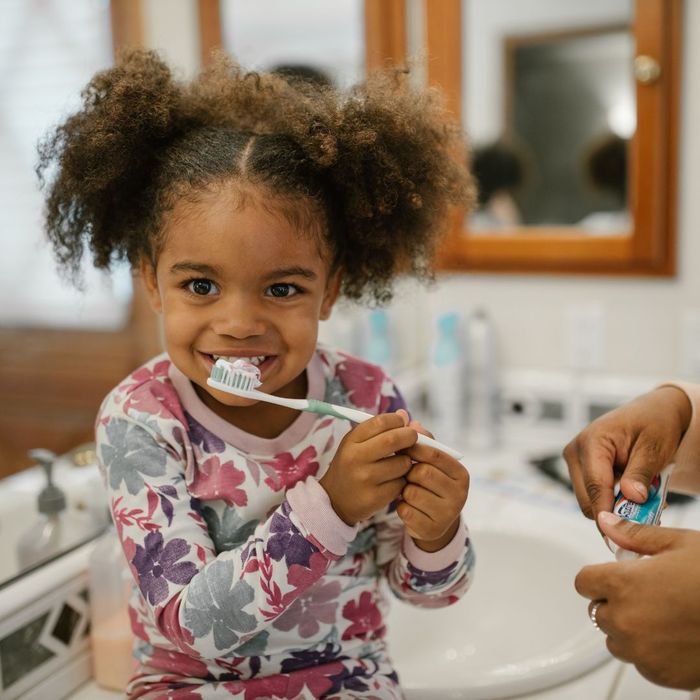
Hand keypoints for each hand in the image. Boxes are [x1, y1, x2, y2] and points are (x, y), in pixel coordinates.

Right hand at [319, 410, 415, 524]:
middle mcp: (356, 459)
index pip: (380, 422)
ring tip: (398, 463)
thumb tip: (404, 415)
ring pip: (402, 463)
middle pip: (393, 439)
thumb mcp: (356, 444)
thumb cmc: (351, 466)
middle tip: (412, 439)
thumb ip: (379, 429)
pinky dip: (403, 480)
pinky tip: (393, 480)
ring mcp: (365, 479)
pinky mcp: (375, 498)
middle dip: (409, 436)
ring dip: (407, 462)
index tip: (403, 423)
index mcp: (351, 441)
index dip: (397, 420)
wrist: (335, 500)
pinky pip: (401, 483)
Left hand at [396, 421, 468, 551]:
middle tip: (405, 473)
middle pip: (422, 472)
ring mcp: (447, 514)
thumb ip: (423, 442)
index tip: (401, 447)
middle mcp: (460, 494)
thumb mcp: (431, 463)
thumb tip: (411, 420)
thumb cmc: (430, 484)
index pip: (434, 453)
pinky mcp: (431, 529)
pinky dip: (401, 506)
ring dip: (403, 490)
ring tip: (406, 490)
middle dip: (408, 472)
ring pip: (411, 492)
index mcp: (461, 474)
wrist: (433, 522)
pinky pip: (405, 510)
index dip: (414, 448)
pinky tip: (407, 506)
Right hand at [562, 386, 690, 521]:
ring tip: (646, 500)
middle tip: (648, 516)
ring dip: (616, 507)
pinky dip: (614, 501)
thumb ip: (640, 473)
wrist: (652, 412)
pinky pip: (594, 494)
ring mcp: (576, 460)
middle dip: (615, 512)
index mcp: (592, 441)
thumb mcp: (654, 448)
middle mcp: (576, 451)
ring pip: (590, 500)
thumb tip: (631, 497)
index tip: (621, 535)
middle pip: (587, 499)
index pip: (595, 486)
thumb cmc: (653, 423)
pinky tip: (634, 494)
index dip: (608, 513)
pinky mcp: (581, 468)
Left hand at [575, 512, 699, 689]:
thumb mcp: (679, 544)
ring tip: (663, 615)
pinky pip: (639, 661)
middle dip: (616, 601)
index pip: (583, 582)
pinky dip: (649, 651)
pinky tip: (674, 635)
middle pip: (598, 611)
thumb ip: (634, 535)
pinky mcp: (658, 673)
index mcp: (622, 584)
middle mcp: (624, 619)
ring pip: (616, 638)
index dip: (599, 576)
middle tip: (648, 594)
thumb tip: (607, 523)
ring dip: (630, 627)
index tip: (615, 576)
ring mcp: (640, 650)